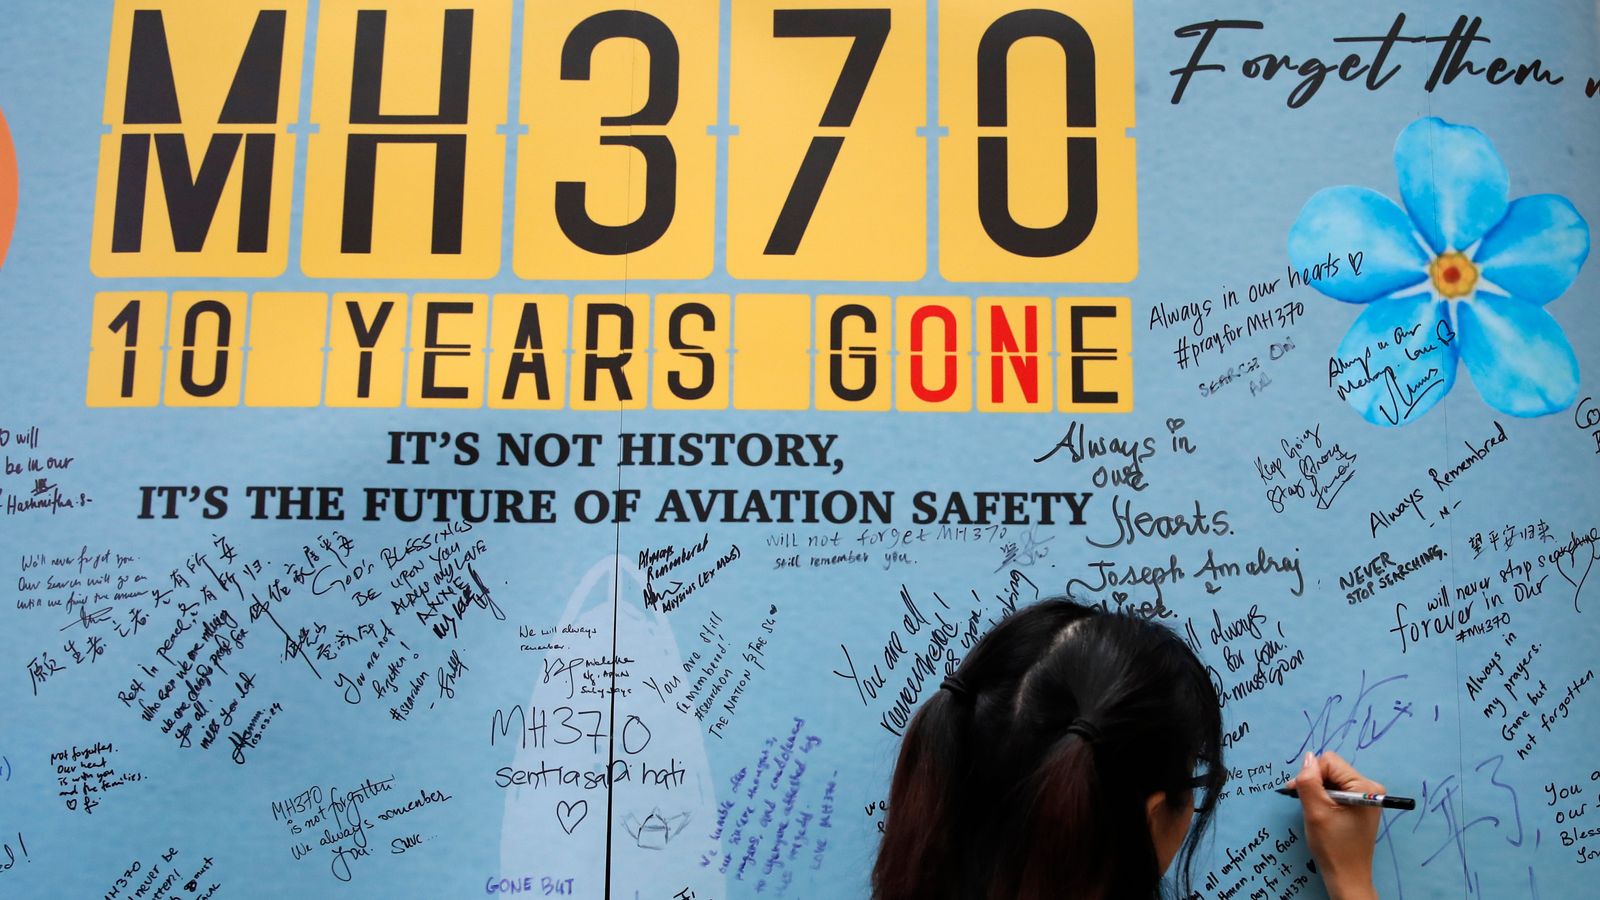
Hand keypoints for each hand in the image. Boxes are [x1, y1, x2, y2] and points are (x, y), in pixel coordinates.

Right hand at [1295, 751, 1380, 899]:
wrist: (1346, 875)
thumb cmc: (1332, 845)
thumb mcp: (1315, 811)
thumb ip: (1309, 782)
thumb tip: (1307, 757)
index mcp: (1364, 785)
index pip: (1329, 762)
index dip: (1311, 774)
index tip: (1297, 792)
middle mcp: (1369, 786)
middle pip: (1332, 769)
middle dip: (1315, 782)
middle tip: (1305, 803)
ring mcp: (1366, 795)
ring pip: (1333, 778)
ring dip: (1318, 790)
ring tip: (1313, 809)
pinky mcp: (1361, 803)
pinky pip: (1338, 789)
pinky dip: (1325, 797)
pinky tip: (1322, 812)